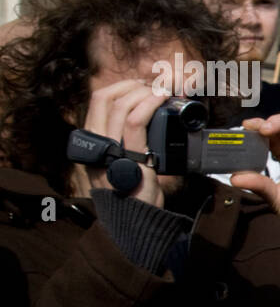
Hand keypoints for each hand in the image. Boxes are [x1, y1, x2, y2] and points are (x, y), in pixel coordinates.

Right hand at [81, 78, 171, 207]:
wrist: (135, 220)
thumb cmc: (134, 192)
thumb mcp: (123, 162)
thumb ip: (126, 143)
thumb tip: (146, 119)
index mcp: (92, 142)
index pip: (97, 103)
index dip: (119, 88)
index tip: (139, 86)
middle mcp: (96, 143)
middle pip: (104, 98)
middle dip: (131, 86)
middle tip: (152, 87)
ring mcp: (109, 150)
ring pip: (120, 105)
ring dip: (143, 92)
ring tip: (161, 93)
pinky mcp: (129, 157)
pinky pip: (136, 122)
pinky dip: (149, 105)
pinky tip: (161, 99)